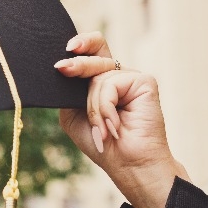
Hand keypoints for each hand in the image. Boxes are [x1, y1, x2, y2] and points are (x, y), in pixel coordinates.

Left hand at [57, 32, 186, 207]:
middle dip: (77, 63)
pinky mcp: (144, 81)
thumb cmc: (102, 144)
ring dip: (93, 107)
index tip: (67, 48)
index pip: (93, 49)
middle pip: (96, 53)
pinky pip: (110, 83)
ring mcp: (132, 77)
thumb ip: (69, 90)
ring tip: (101, 130)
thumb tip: (62, 67)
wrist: (128, 165)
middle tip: (62, 68)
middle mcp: (118, 75)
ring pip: (98, 75)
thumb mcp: (73, 114)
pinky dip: (105, 107)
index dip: (82, 43)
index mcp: (102, 79)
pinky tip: (114, 126)